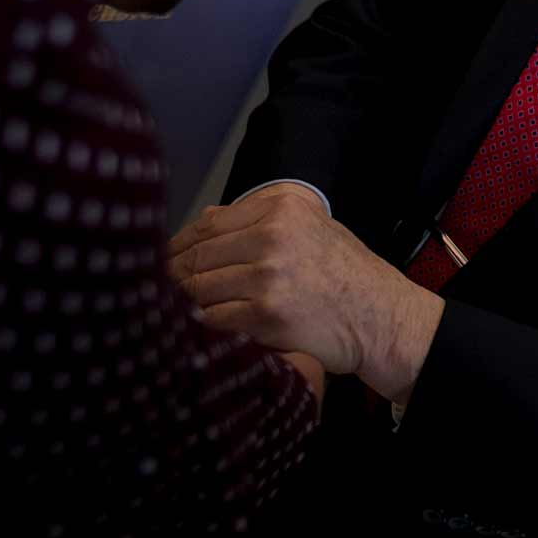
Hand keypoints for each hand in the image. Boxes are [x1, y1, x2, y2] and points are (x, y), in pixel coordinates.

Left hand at [167, 187, 442, 405]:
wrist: (381, 317)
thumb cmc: (346, 274)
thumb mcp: (311, 226)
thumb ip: (260, 220)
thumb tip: (203, 222)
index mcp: (282, 207)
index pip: (209, 224)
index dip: (178, 246)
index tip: (164, 261)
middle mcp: (274, 234)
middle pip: (200, 255)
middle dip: (174, 276)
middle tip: (155, 291)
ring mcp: (270, 274)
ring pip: (201, 287)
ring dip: (183, 303)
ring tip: (171, 312)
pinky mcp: (267, 314)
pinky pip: (215, 319)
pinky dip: (201, 326)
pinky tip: (195, 330)